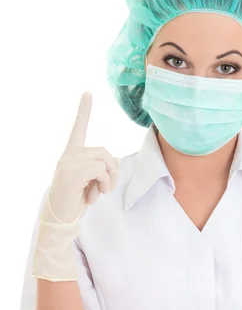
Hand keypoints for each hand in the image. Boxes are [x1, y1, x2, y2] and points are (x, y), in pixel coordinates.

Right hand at [47, 91, 118, 224]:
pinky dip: (103, 184)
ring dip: (109, 179)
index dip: (84, 110)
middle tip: (107, 187)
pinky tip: (93, 196)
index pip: (79, 128)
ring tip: (100, 192)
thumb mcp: (89, 181)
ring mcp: (69, 162)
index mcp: (72, 154)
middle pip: (104, 151)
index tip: (88, 92)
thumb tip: (113, 163)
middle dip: (112, 170)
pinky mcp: (72, 173)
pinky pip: (100, 171)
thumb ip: (99, 168)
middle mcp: (69, 155)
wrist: (59, 217)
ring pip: (104, 161)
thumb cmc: (75, 200)